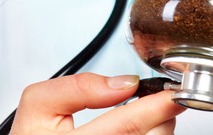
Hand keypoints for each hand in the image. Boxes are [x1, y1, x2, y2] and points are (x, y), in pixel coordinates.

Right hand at [10, 73, 184, 134]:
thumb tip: (125, 83)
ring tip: (147, 115)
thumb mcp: (38, 105)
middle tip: (162, 99)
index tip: (173, 93)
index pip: (125, 126)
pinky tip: (141, 131)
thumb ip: (79, 87)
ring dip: (158, 129)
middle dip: (161, 116)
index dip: (155, 106)